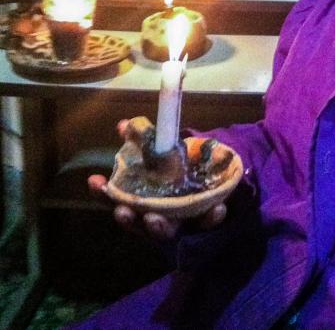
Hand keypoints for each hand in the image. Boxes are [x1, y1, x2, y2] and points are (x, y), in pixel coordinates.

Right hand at [87, 118, 227, 240]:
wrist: (211, 192)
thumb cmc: (177, 175)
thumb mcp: (161, 157)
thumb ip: (143, 143)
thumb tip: (124, 123)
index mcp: (141, 201)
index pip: (116, 200)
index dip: (103, 192)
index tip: (94, 180)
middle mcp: (156, 217)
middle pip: (137, 224)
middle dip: (128, 218)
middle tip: (122, 210)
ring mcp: (179, 225)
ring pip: (166, 232)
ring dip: (159, 226)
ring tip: (154, 218)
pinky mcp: (203, 225)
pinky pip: (206, 224)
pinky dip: (210, 217)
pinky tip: (217, 208)